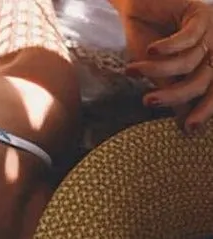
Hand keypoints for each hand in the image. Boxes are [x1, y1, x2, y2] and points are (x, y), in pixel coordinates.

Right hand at [119, 0, 212, 131]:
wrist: (139, 6)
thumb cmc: (148, 37)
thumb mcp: (158, 70)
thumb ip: (172, 89)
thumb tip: (182, 118)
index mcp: (210, 62)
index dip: (205, 109)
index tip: (188, 128)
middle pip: (204, 79)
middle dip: (176, 94)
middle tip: (149, 102)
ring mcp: (212, 30)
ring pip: (189, 62)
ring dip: (157, 69)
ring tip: (133, 71)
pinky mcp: (201, 13)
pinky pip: (185, 39)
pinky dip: (165, 47)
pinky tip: (150, 50)